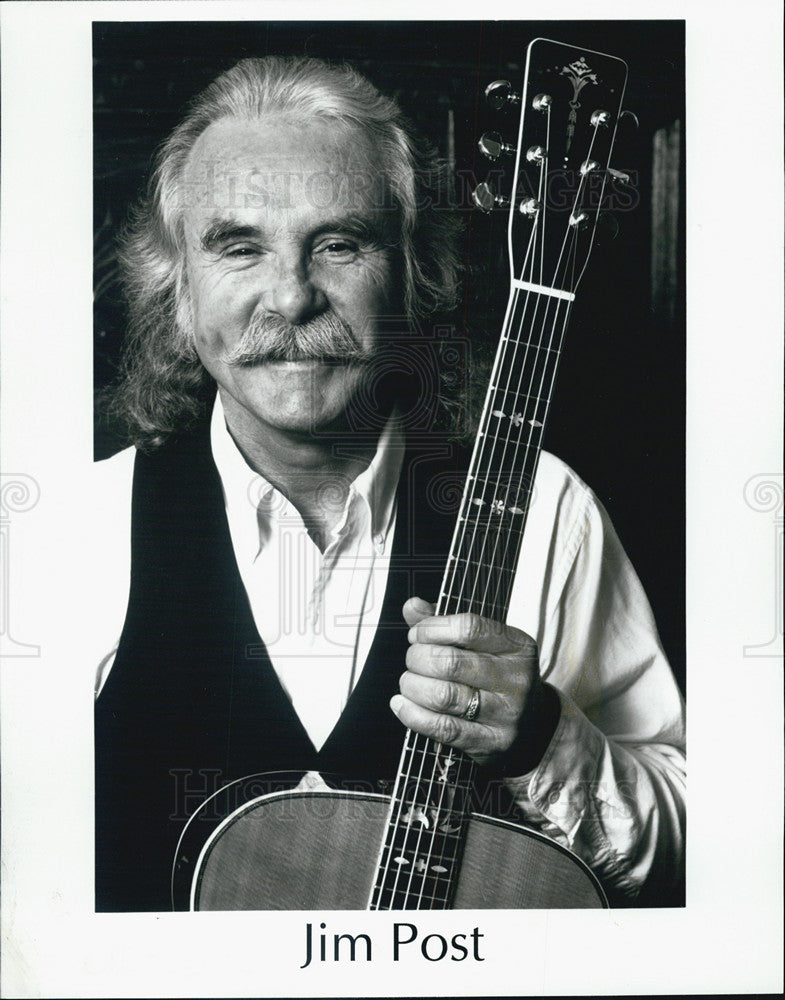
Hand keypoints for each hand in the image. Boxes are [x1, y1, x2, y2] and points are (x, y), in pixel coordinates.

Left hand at [390, 597, 559, 771]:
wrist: (534, 728)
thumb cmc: (498, 676)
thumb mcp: (485, 645)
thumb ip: (446, 624)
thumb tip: (412, 606)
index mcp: (518, 647)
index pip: (468, 627)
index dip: (432, 628)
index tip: (416, 634)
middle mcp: (516, 679)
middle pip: (451, 662)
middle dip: (418, 658)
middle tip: (412, 659)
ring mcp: (505, 714)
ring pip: (443, 695)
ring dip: (413, 686)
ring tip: (408, 682)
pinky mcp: (491, 743)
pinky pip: (442, 728)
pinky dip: (412, 714)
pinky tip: (401, 704)